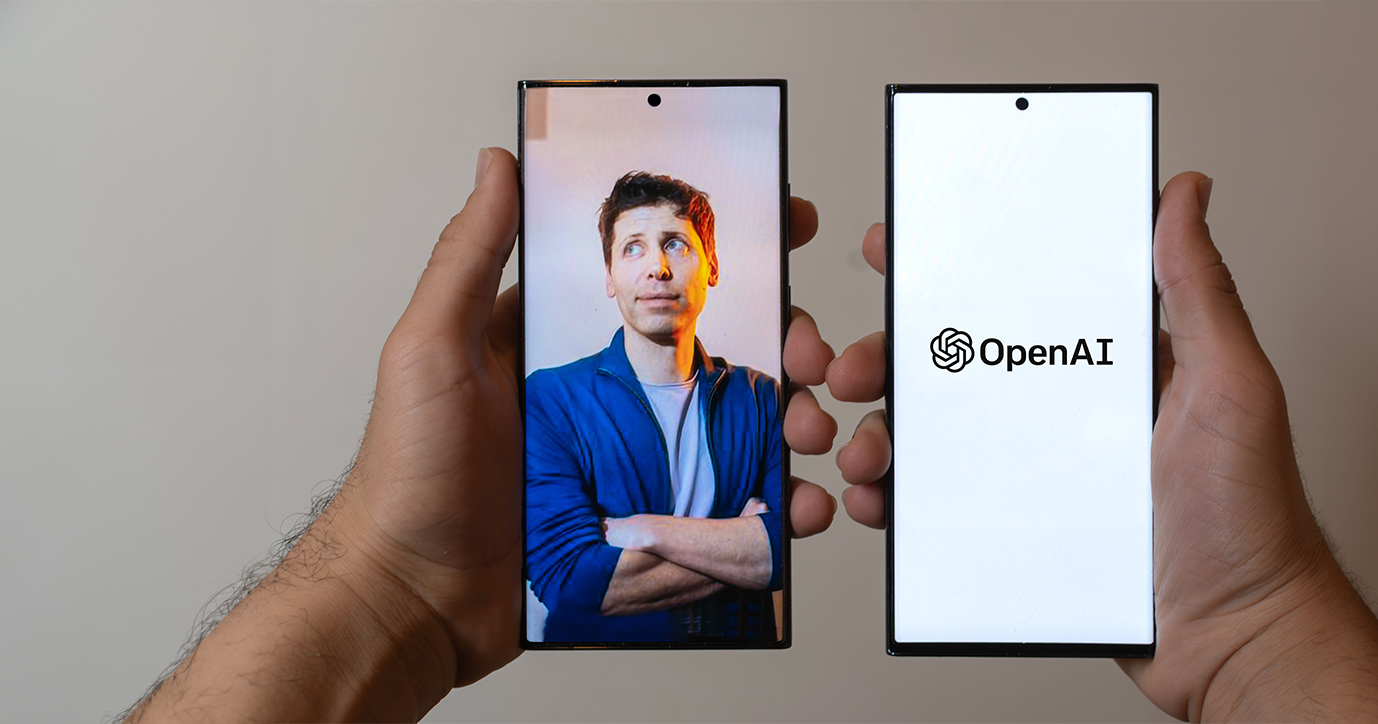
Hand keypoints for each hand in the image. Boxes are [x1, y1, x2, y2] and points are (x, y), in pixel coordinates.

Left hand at [341, 149, 838, 672]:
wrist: (413, 603)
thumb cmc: (408, 478)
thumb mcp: (432, 349)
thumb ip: (468, 256)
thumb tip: (496, 164)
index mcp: (549, 351)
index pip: (649, 289)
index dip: (716, 261)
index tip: (786, 230)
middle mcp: (594, 404)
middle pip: (708, 362)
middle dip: (780, 351)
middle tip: (814, 359)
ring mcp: (620, 469)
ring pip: (725, 436)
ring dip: (786, 427)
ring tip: (811, 435)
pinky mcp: (635, 530)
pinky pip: (714, 513)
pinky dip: (765, 509)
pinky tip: (792, 510)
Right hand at [827, 173, 1377, 721]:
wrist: (1236, 639)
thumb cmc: (1250, 517)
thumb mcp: (1230, 387)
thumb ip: (1199, 290)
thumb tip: (1187, 192)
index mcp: (1110, 361)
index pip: (1022, 294)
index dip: (955, 269)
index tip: (900, 251)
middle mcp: (1067, 409)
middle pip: (959, 364)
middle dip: (889, 358)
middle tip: (851, 369)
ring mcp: (1039, 471)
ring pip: (939, 436)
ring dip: (882, 433)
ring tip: (864, 453)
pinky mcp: (1021, 528)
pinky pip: (943, 506)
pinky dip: (898, 499)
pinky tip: (878, 499)